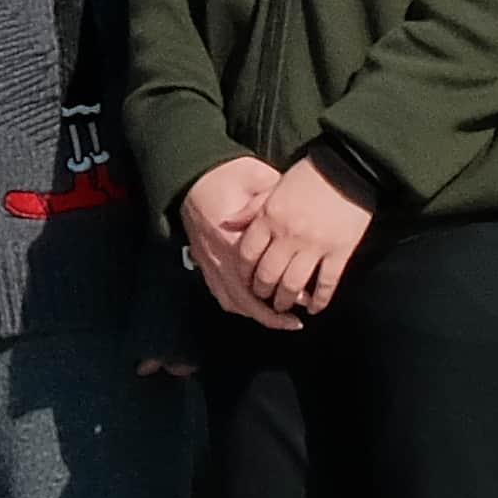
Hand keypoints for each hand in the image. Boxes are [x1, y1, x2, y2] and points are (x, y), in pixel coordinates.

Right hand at [177, 162, 298, 330]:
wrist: (192, 177)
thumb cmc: (226, 177)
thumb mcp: (256, 178)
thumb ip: (275, 199)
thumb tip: (299, 211)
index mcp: (235, 240)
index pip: (263, 275)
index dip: (285, 288)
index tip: (306, 296)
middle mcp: (220, 259)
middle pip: (246, 300)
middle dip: (272, 316)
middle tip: (295, 321)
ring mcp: (210, 265)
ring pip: (233, 302)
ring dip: (256, 315)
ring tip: (279, 321)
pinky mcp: (204, 264)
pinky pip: (221, 295)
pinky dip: (240, 307)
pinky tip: (255, 310)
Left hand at [234, 157, 370, 319]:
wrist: (349, 167)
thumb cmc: (310, 175)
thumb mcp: (274, 186)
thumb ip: (251, 208)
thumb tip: (227, 223)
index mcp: (270, 217)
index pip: (247, 254)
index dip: (243, 272)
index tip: (245, 279)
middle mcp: (288, 235)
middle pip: (268, 275)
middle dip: (262, 292)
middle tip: (264, 298)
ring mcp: (314, 246)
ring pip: (293, 285)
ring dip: (286, 300)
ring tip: (284, 306)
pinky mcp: (339, 252)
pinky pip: (326, 284)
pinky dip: (319, 300)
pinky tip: (314, 307)